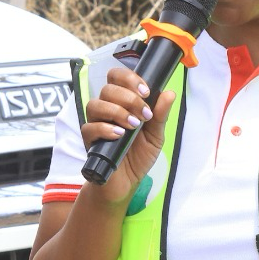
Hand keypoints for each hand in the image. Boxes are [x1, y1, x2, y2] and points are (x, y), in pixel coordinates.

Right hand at [80, 65, 175, 203]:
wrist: (127, 182)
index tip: (146, 91)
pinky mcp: (89, 141)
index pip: (117, 77)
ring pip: (96, 104)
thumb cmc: (139, 156)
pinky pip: (89, 127)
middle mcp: (107, 109)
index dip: (129, 78)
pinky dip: (105, 129)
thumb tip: (169, 93)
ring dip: (117, 111)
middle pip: (108, 89)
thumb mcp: (156, 135)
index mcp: (122, 102)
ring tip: (134, 125)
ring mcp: (96, 124)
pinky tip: (120, 135)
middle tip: (144, 114)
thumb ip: (161, 115)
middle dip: (129, 98)